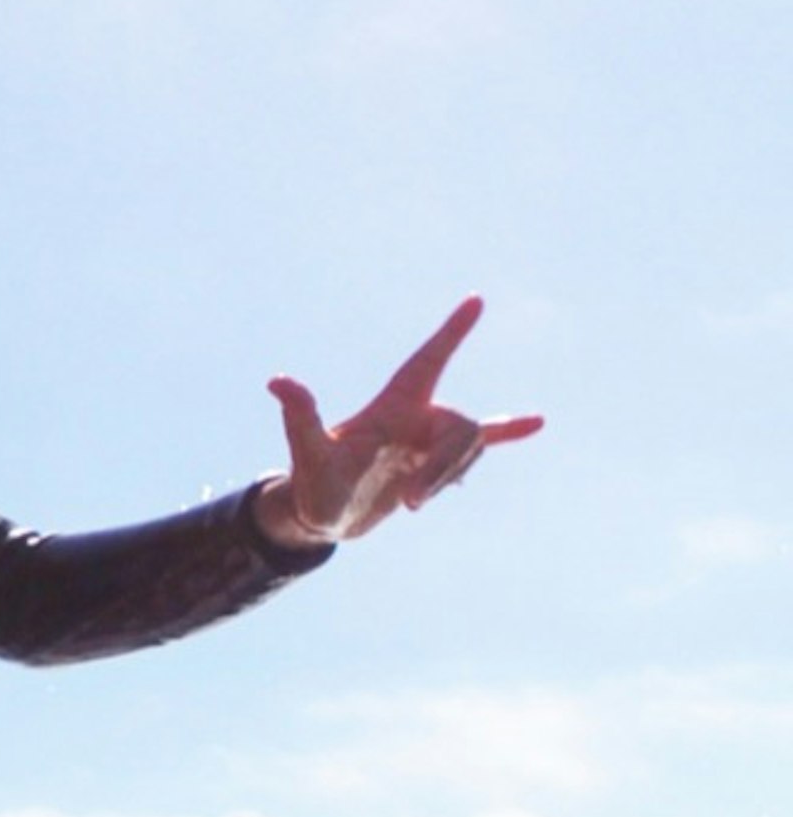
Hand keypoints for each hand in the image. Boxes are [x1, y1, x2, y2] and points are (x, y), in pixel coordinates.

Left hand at [257, 297, 542, 546]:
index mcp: (393, 405)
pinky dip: (507, 433)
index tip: (475, 300)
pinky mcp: (436, 463)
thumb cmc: (312, 484)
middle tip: (413, 502)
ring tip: (412, 504)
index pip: (428, 360)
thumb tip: (277, 381)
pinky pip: (482, 444)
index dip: (451, 333)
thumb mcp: (308, 454)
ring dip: (447, 479)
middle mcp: (416, 416)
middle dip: (446, 465)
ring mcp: (428, 439)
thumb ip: (300, 417)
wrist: (322, 516)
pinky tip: (539, 422)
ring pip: (469, 449)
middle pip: (461, 427)